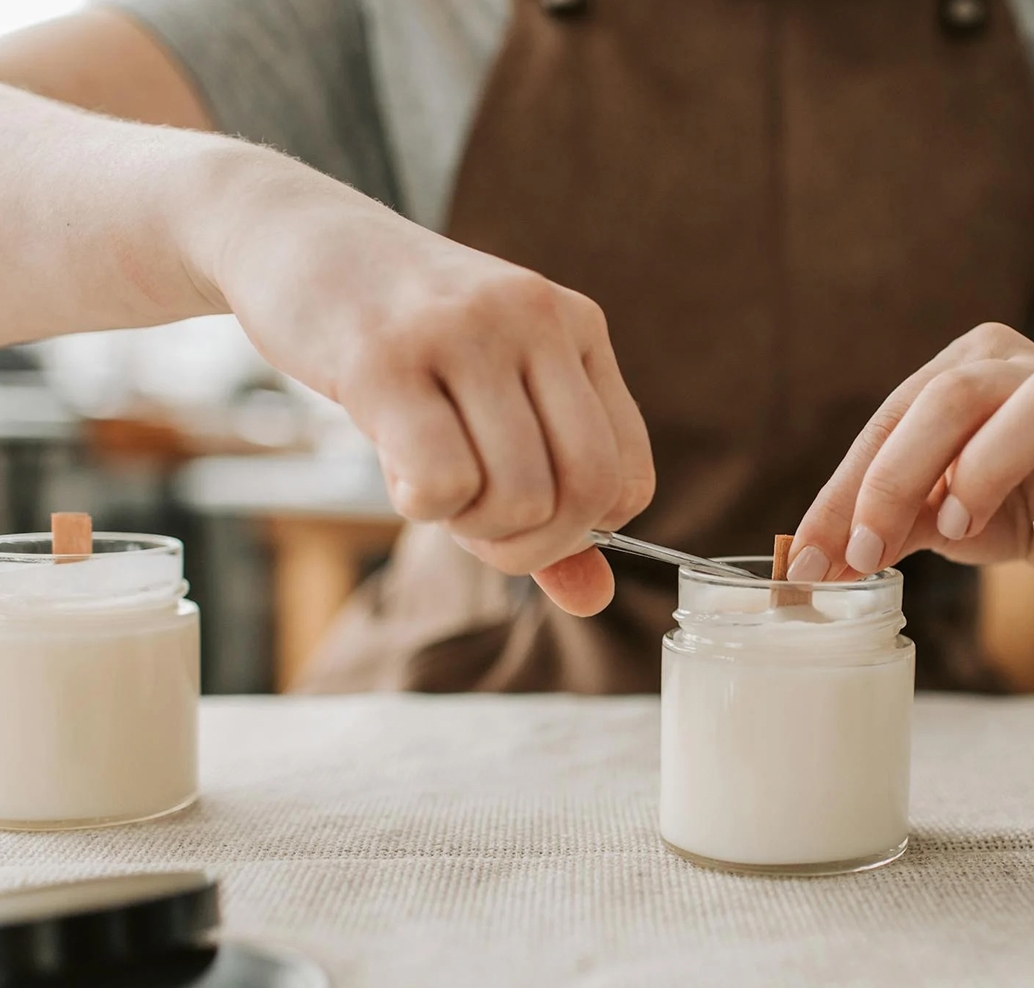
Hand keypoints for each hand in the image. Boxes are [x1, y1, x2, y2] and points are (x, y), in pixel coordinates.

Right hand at [196, 147, 654, 613]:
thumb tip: (595, 600)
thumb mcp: (493, 400)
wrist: (298, 236)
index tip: (523, 520)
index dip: (578, 532)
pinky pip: (441, 482)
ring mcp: (464, 333)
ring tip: (427, 476)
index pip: (629, 478)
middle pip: (583, 494)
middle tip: (473, 521)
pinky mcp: (385, 357)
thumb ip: (548, 503)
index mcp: (578, 329)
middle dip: (528, 545)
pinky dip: (421, 506)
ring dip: (467, 523)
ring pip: (518, 496)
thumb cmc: (405, 337)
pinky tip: (395, 466)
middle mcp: (536, 321)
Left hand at [787, 323, 1033, 591]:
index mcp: (963, 369)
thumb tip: (811, 561)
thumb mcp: (938, 516)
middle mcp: (1021, 367)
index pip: (889, 422)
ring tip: (956, 528)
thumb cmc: (1013, 509)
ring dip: (982, 471)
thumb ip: (883, 527)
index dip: (843, 492)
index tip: (808, 557)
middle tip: (865, 554)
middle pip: (948, 397)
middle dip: (893, 481)